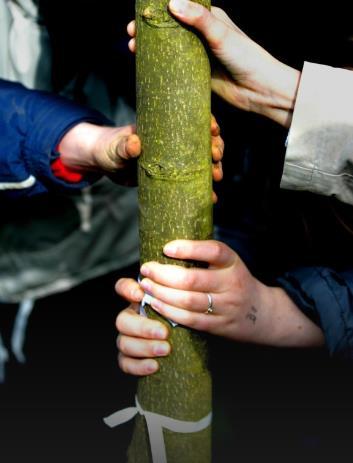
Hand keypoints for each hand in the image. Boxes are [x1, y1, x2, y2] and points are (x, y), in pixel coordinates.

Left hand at [60, 118, 222, 192]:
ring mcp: (175, 160)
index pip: (193, 120)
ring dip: (214, 168)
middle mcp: (175, 143)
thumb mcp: (116, 146)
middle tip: (216, 159)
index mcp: (165, 128)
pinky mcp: (172, 177)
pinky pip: (192, 181)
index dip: (208, 123)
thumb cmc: (110, 147)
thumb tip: (135, 143)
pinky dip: (203, 189)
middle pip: (204, 141)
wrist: (105, 165)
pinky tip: (211, 197)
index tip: (214, 130)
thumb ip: (125, 145)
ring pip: (202, 161)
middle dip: (216, 148)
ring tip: (216, 178)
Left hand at [115, 240, 323, 375]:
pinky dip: (169, 312)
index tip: (166, 248)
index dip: (189, 249)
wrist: (261, 313)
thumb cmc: (234, 281)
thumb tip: (168, 245)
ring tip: (146, 286)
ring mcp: (226, 307)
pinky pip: (190, 320)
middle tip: (146, 269)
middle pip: (193, 279)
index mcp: (233, 263)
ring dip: (161, 293)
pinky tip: (155, 304)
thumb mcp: (229, 263)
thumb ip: (206, 255)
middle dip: (163, 274)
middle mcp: (231, 283)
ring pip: (188, 301)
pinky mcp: (219, 325)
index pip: (213, 251)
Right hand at [128, 1, 299, 126]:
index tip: (140, 15)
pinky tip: (148, 69)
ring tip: (133, 51)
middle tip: (131, 36)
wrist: (258, 90)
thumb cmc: (245, 57)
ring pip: (170, 50)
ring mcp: (198, 56)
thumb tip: (172, 4)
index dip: (157, 10)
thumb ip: (198, 19)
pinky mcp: (197, 75)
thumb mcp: (221, 34)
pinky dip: (161, 67)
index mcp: (208, 18)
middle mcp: (201, 35)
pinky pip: (175, 69)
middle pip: (169, 30)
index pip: (178, 8)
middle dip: (149, 32)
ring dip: (151, 50)